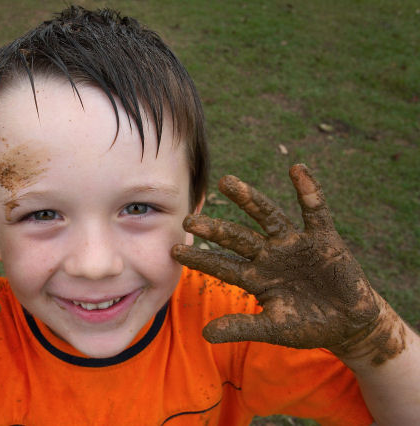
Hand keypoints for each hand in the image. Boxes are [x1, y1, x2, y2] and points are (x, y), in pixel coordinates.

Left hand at [172, 164, 404, 364]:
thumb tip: (205, 334)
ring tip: (226, 182)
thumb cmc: (308, 325)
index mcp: (255, 276)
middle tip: (189, 220)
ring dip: (249, 199)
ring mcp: (295, 244)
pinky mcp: (324, 239)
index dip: (200, 259)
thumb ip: (242, 328)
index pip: (222, 265)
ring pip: (268, 217)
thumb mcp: (274, 329)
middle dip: (216, 230)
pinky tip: (297, 169)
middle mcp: (269, 255)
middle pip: (238, 238)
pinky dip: (309, 191)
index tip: (174, 251)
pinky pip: (315, 211)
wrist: (348, 324)